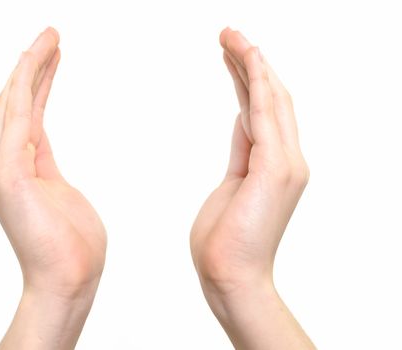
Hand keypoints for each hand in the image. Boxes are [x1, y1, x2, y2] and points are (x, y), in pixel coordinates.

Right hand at [0, 27, 106, 348]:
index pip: (24, 115)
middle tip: (51, 36)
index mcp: (16, 168)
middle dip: (32, 67)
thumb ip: (44, 162)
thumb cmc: (71, 244)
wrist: (67, 279)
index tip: (53, 57)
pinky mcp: (8, 174)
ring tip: (50, 38)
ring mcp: (1, 169)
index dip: (37, 83)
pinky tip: (42, 61)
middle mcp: (2, 164)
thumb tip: (40, 139)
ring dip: (30, 67)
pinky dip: (30, 86)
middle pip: (14, 103)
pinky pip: (19, 118)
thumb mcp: (60, 192)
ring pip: (13, 103)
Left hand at [190, 28, 313, 348]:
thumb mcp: (231, 185)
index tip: (231, 56)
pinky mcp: (275, 169)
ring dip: (253, 65)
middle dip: (251, 64)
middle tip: (229, 35)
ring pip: (273, 100)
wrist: (230, 276)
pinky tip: (246, 60)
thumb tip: (242, 119)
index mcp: (274, 164)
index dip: (249, 80)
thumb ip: (242, 151)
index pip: (264, 111)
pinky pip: (267, 116)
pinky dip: (258, 85)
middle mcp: (287, 159)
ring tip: (231, 36)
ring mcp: (285, 164)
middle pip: (272, 99)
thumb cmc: (224, 240)